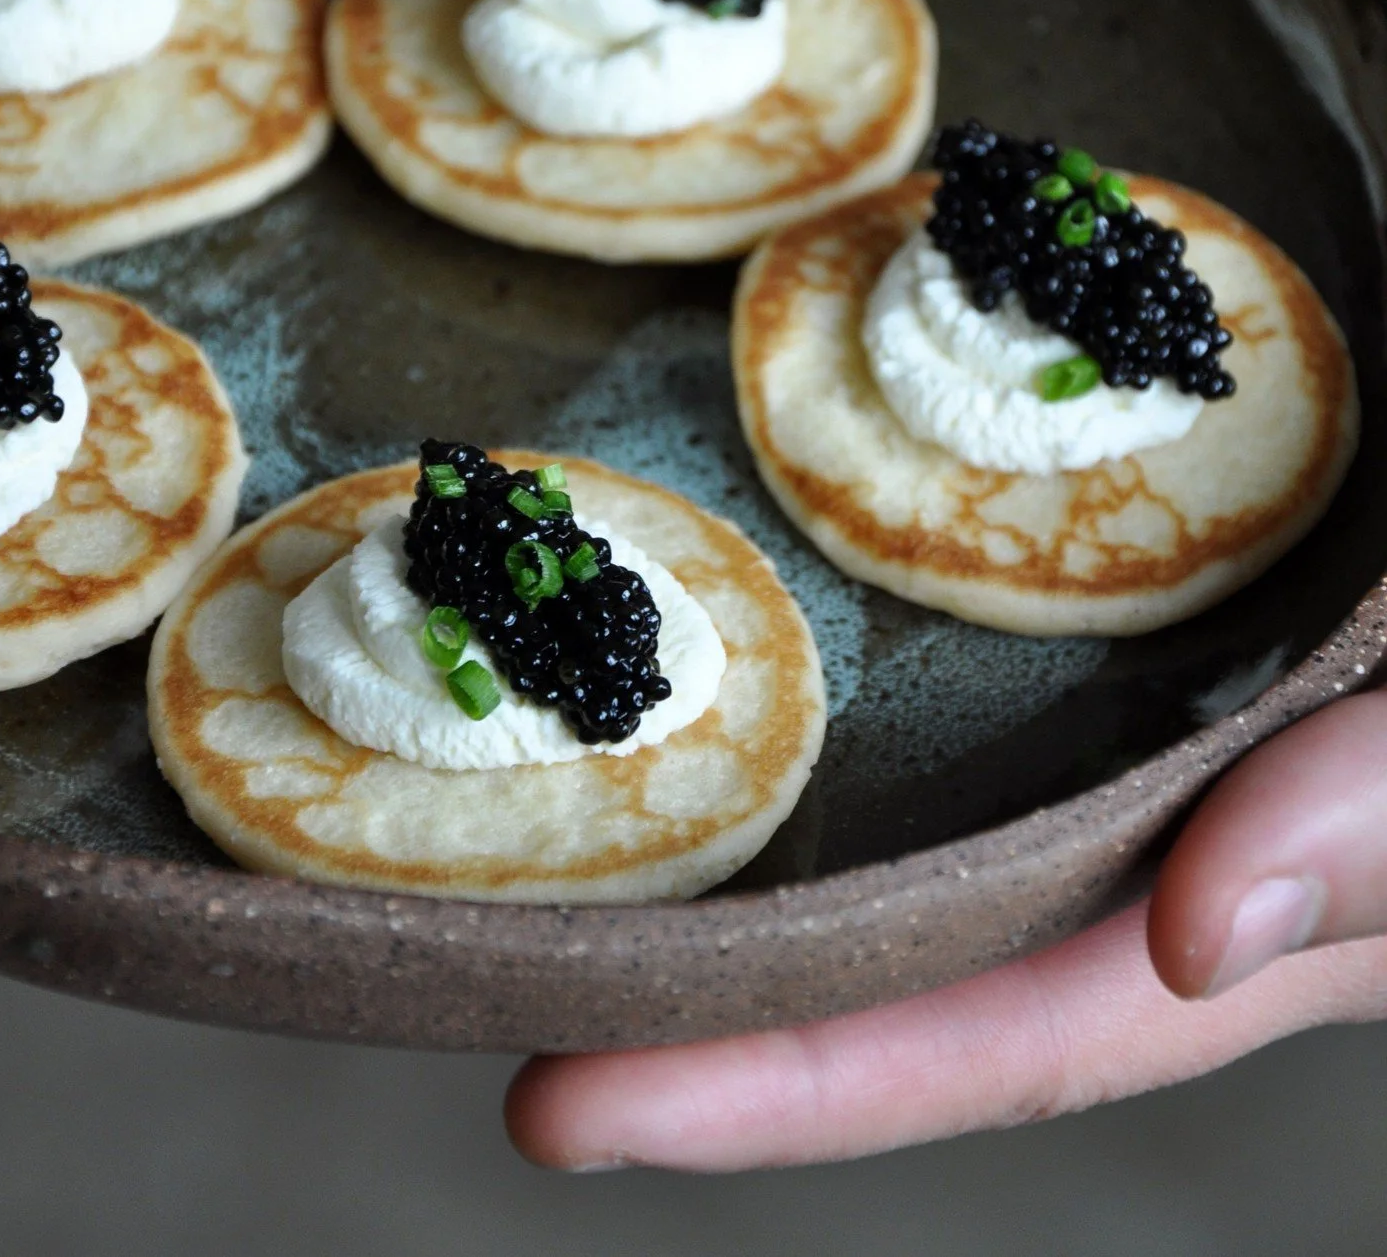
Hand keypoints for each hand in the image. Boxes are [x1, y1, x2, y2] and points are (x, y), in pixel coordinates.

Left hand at [506, 689, 1386, 1169]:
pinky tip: (790, 733)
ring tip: (600, 874)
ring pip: (964, 870)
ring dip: (790, 892)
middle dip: (733, 1018)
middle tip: (517, 991)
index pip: (1009, 1034)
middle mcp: (1205, 877)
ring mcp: (1186, 787)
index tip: (564, 1111)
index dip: (789, 1090)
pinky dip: (891, 760)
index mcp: (1283, 916)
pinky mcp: (1181, 689)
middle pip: (939, 978)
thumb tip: (1200, 937)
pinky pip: (1015, 747)